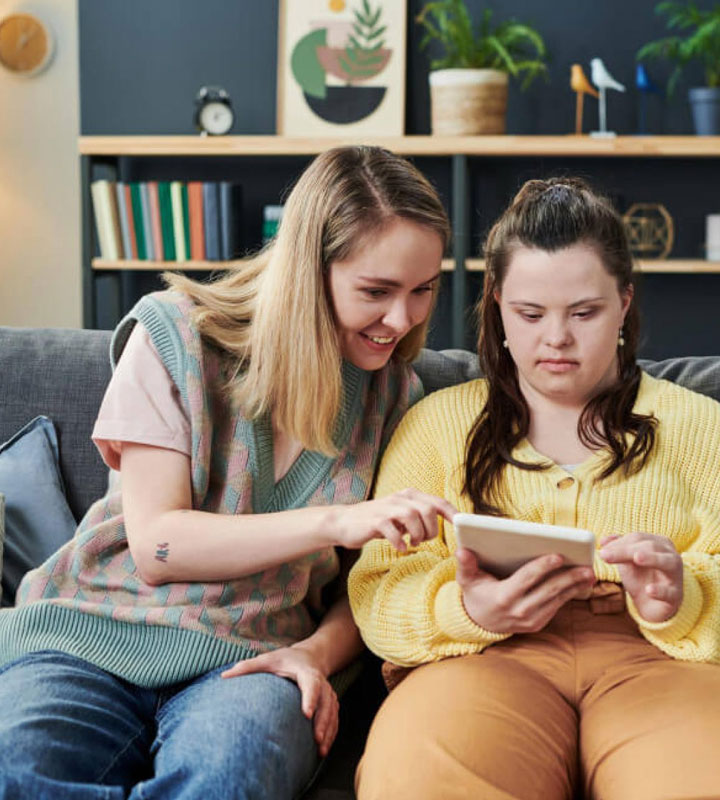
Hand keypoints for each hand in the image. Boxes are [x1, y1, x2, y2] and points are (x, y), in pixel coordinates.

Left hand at [221, 645, 338, 756]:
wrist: (310, 657)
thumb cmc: (285, 660)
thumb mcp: (268, 659)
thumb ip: (248, 667)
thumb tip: (223, 676)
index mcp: (306, 672)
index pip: (311, 684)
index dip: (311, 698)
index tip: (307, 714)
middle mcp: (321, 683)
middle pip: (326, 702)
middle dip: (322, 721)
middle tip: (316, 740)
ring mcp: (328, 694)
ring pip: (332, 712)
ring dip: (329, 731)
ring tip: (321, 750)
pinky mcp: (331, 703)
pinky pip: (335, 719)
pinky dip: (332, 733)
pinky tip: (324, 749)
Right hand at [333, 489, 456, 550]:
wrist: (344, 522)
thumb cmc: (377, 522)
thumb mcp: (400, 516)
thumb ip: (418, 517)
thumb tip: (441, 526)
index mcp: (409, 496)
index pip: (438, 501)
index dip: (453, 513)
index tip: (461, 526)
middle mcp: (400, 498)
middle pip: (428, 509)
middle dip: (432, 529)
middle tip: (423, 540)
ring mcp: (387, 508)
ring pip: (413, 516)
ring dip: (417, 534)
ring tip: (412, 543)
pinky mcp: (375, 520)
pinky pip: (393, 530)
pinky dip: (399, 541)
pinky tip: (399, 547)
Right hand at [455, 548, 595, 633]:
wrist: (479, 622)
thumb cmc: (475, 593)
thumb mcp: (467, 580)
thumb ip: (466, 565)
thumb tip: (462, 550)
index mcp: (504, 597)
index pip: (527, 579)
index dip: (543, 566)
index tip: (559, 555)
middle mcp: (519, 611)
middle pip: (548, 590)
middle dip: (568, 578)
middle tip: (586, 566)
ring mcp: (530, 620)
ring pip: (556, 600)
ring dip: (574, 586)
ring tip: (589, 573)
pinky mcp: (537, 624)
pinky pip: (556, 607)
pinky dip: (569, 595)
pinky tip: (581, 583)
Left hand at [599, 532, 682, 622]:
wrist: (653, 605)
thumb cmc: (641, 577)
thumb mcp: (627, 561)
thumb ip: (617, 548)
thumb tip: (603, 541)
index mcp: (659, 543)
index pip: (638, 538)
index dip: (619, 542)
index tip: (601, 548)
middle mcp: (671, 556)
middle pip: (649, 547)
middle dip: (626, 550)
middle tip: (605, 555)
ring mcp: (676, 576)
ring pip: (668, 563)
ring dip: (652, 559)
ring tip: (637, 558)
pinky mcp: (676, 596)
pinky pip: (670, 592)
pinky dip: (660, 590)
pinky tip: (649, 590)